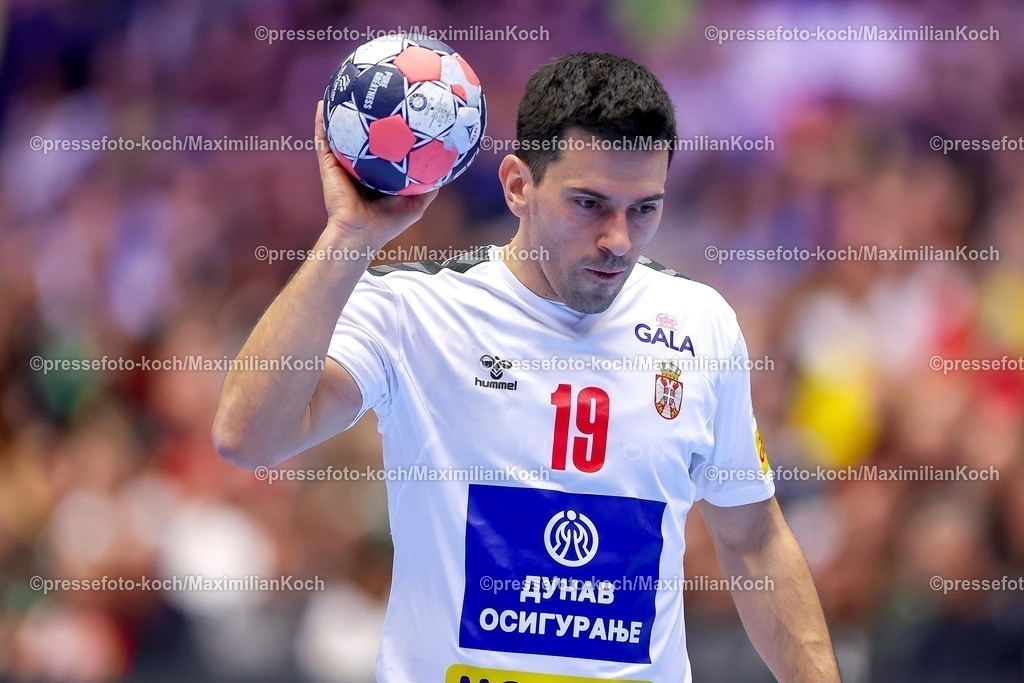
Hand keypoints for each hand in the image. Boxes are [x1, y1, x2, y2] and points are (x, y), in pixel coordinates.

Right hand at [315, 100, 438, 249]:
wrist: (359, 233)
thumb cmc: (387, 223)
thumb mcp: (416, 202)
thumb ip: (429, 184)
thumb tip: (448, 164)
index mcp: (378, 173)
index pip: (385, 145)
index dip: (392, 128)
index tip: (401, 107)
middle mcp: (360, 165)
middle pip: (363, 134)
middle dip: (368, 113)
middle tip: (375, 88)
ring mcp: (342, 163)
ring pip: (341, 132)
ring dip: (342, 111)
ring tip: (344, 86)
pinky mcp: (329, 164)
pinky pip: (323, 138)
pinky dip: (322, 121)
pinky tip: (324, 102)